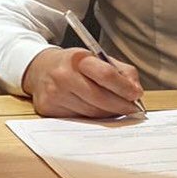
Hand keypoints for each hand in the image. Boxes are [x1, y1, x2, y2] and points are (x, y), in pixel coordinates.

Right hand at [21, 47, 143, 117]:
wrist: (39, 68)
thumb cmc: (73, 64)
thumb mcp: (96, 57)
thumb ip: (121, 71)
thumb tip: (136, 91)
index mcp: (77, 59)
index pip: (106, 75)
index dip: (124, 87)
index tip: (136, 95)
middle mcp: (63, 76)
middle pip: (100, 98)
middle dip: (120, 106)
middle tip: (132, 108)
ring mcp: (54, 94)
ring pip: (91, 113)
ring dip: (108, 113)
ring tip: (115, 109)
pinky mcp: (48, 110)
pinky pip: (79, 119)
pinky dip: (92, 118)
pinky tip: (96, 112)